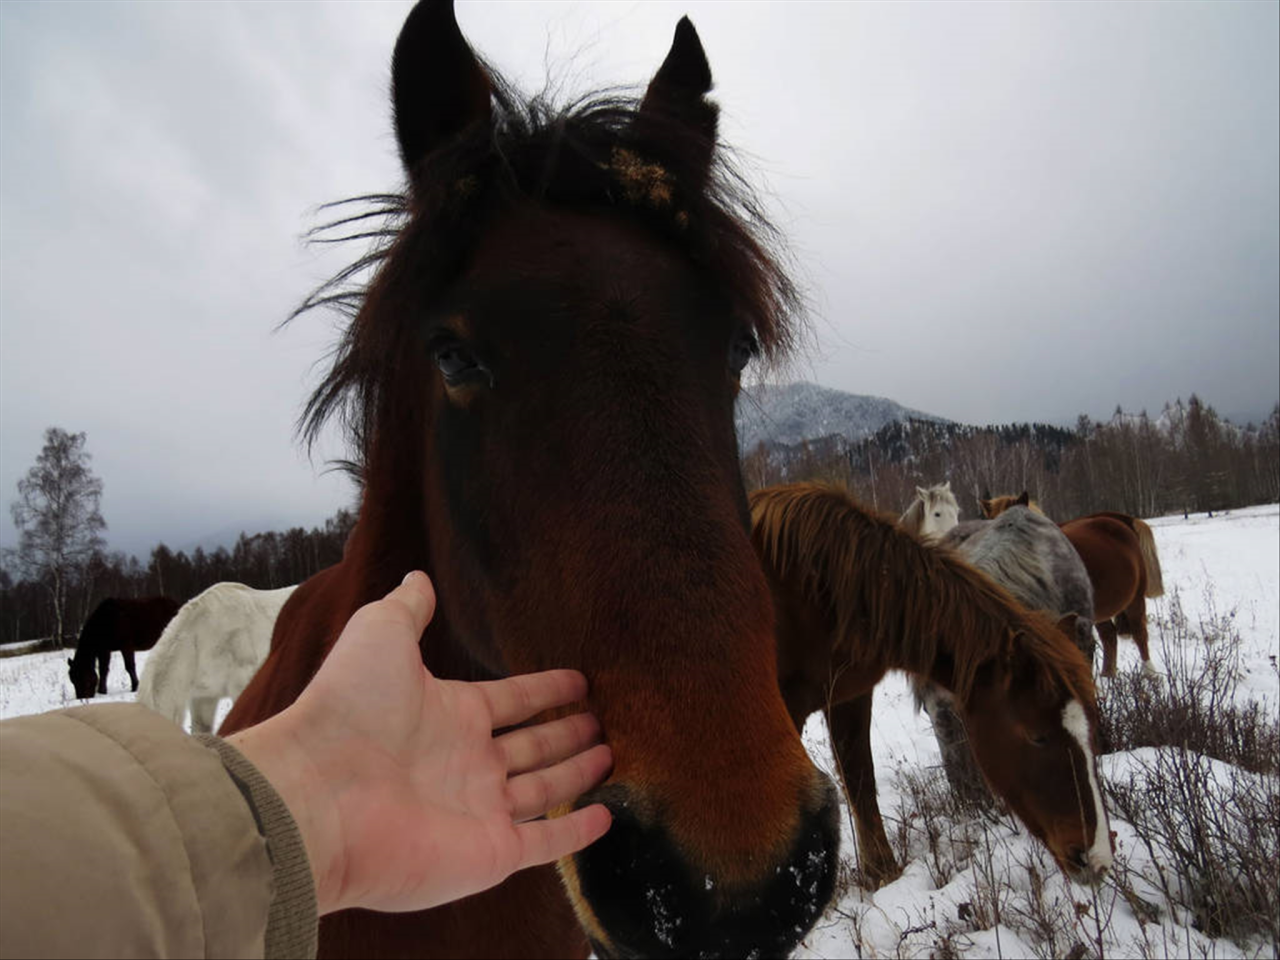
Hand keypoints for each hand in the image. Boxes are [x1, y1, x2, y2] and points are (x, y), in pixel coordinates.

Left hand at [227, 571, 612, 914]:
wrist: (320, 795)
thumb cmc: (349, 709)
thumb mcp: (379, 634)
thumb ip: (407, 609)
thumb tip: (419, 577)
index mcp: (449, 714)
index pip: (512, 700)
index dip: (545, 689)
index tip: (579, 680)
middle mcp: (467, 763)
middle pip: (531, 747)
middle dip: (566, 733)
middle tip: (603, 721)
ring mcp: (480, 811)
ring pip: (543, 790)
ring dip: (576, 774)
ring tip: (612, 755)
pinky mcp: (490, 853)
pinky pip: (545, 844)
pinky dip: (576, 834)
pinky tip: (607, 817)